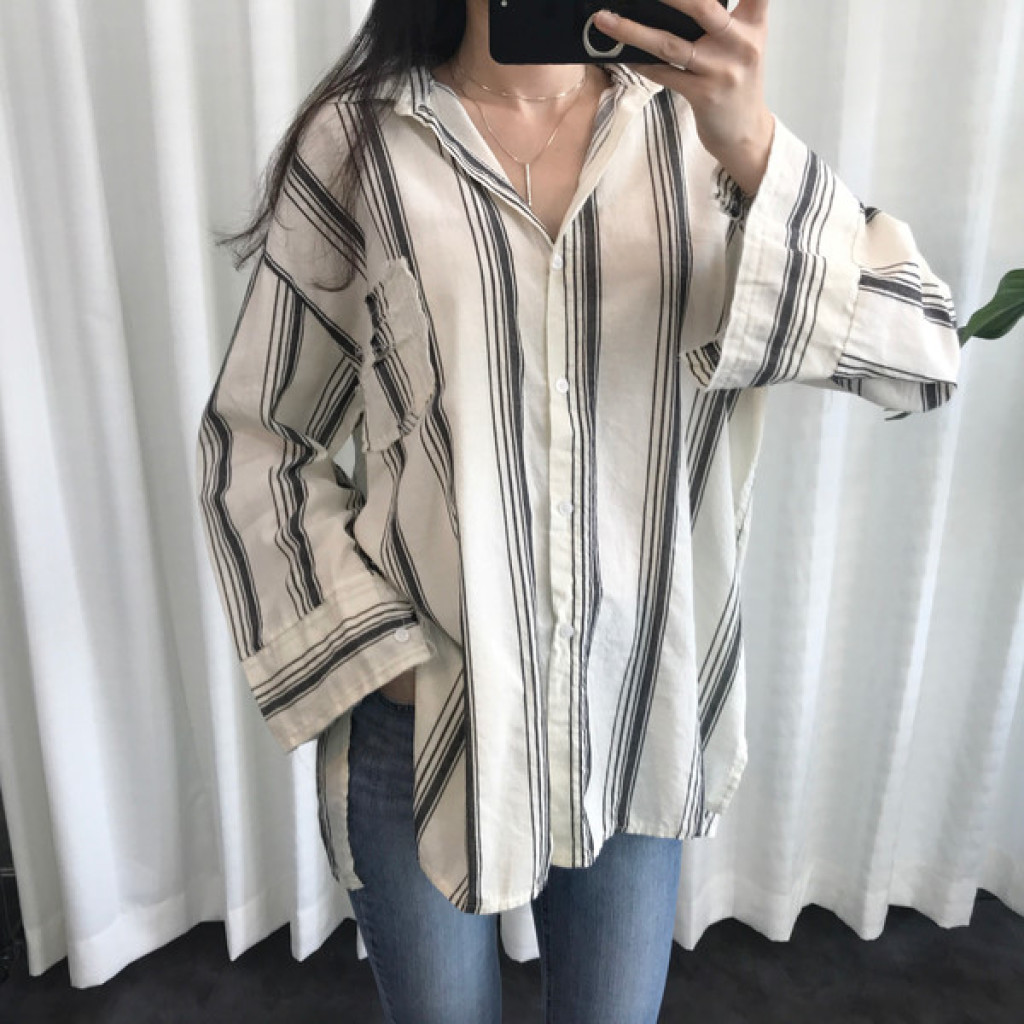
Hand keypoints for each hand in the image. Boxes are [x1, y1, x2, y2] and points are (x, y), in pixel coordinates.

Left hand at [593, 0, 774, 196]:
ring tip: (603, 18)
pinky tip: (620, 54)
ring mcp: (721, 70)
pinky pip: (663, 74)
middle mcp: (740, 42)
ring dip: (632, 30)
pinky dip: (640, 63)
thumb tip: (674, 3)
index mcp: (753, 22)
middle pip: (702, 6)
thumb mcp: (741, 41)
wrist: (745, 133)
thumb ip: (721, 15)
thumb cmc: (735, 81)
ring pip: (670, 44)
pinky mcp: (703, 95)